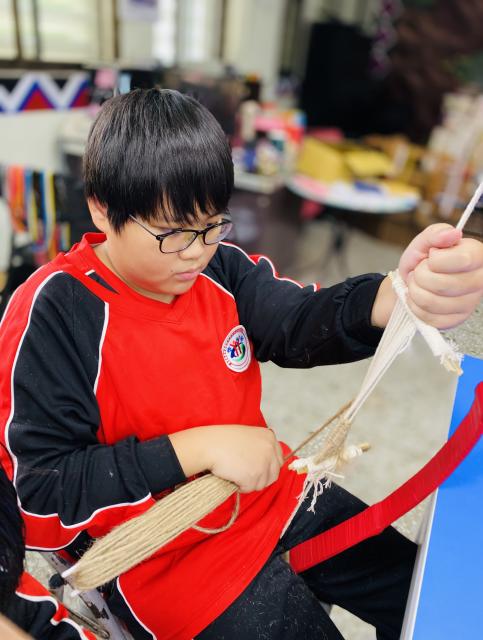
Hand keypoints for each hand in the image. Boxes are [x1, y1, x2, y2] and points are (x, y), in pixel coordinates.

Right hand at [169, 425, 283, 492]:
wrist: (209, 445)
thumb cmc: (223, 440)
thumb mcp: (248, 436)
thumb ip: (260, 446)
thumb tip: (266, 462)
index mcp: (269, 437)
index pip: (279, 460)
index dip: (268, 467)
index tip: (257, 469)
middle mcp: (270, 450)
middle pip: (274, 475)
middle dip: (261, 478)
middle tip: (245, 474)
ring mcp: (263, 463)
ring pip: (262, 484)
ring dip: (249, 483)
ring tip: (236, 472)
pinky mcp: (253, 476)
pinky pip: (249, 489)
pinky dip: (241, 486)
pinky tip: (232, 476)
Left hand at [398, 223, 482, 328]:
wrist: (411, 281)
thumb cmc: (422, 260)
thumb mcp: (425, 241)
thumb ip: (436, 234)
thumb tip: (452, 234)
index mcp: (477, 256)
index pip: (462, 260)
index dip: (436, 260)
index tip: (431, 256)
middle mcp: (479, 281)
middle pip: (443, 284)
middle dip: (420, 275)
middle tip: (420, 271)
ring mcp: (469, 303)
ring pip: (432, 302)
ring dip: (415, 290)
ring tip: (418, 283)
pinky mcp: (455, 320)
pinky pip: (429, 317)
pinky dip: (415, 306)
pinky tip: (419, 297)